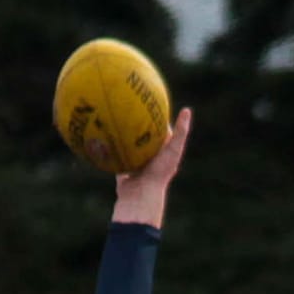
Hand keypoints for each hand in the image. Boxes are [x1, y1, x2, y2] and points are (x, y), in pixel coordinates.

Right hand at [113, 107, 191, 228]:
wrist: (140, 195)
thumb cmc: (160, 173)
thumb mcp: (173, 149)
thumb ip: (181, 131)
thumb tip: (187, 110)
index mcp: (164, 150)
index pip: (162, 127)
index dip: (158, 114)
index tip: (152, 99)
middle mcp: (150, 155)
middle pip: (144, 133)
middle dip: (139, 120)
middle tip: (132, 101)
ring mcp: (136, 161)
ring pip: (130, 142)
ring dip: (124, 131)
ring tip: (117, 112)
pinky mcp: (123, 166)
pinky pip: (116, 153)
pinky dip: (112, 144)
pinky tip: (105, 131)